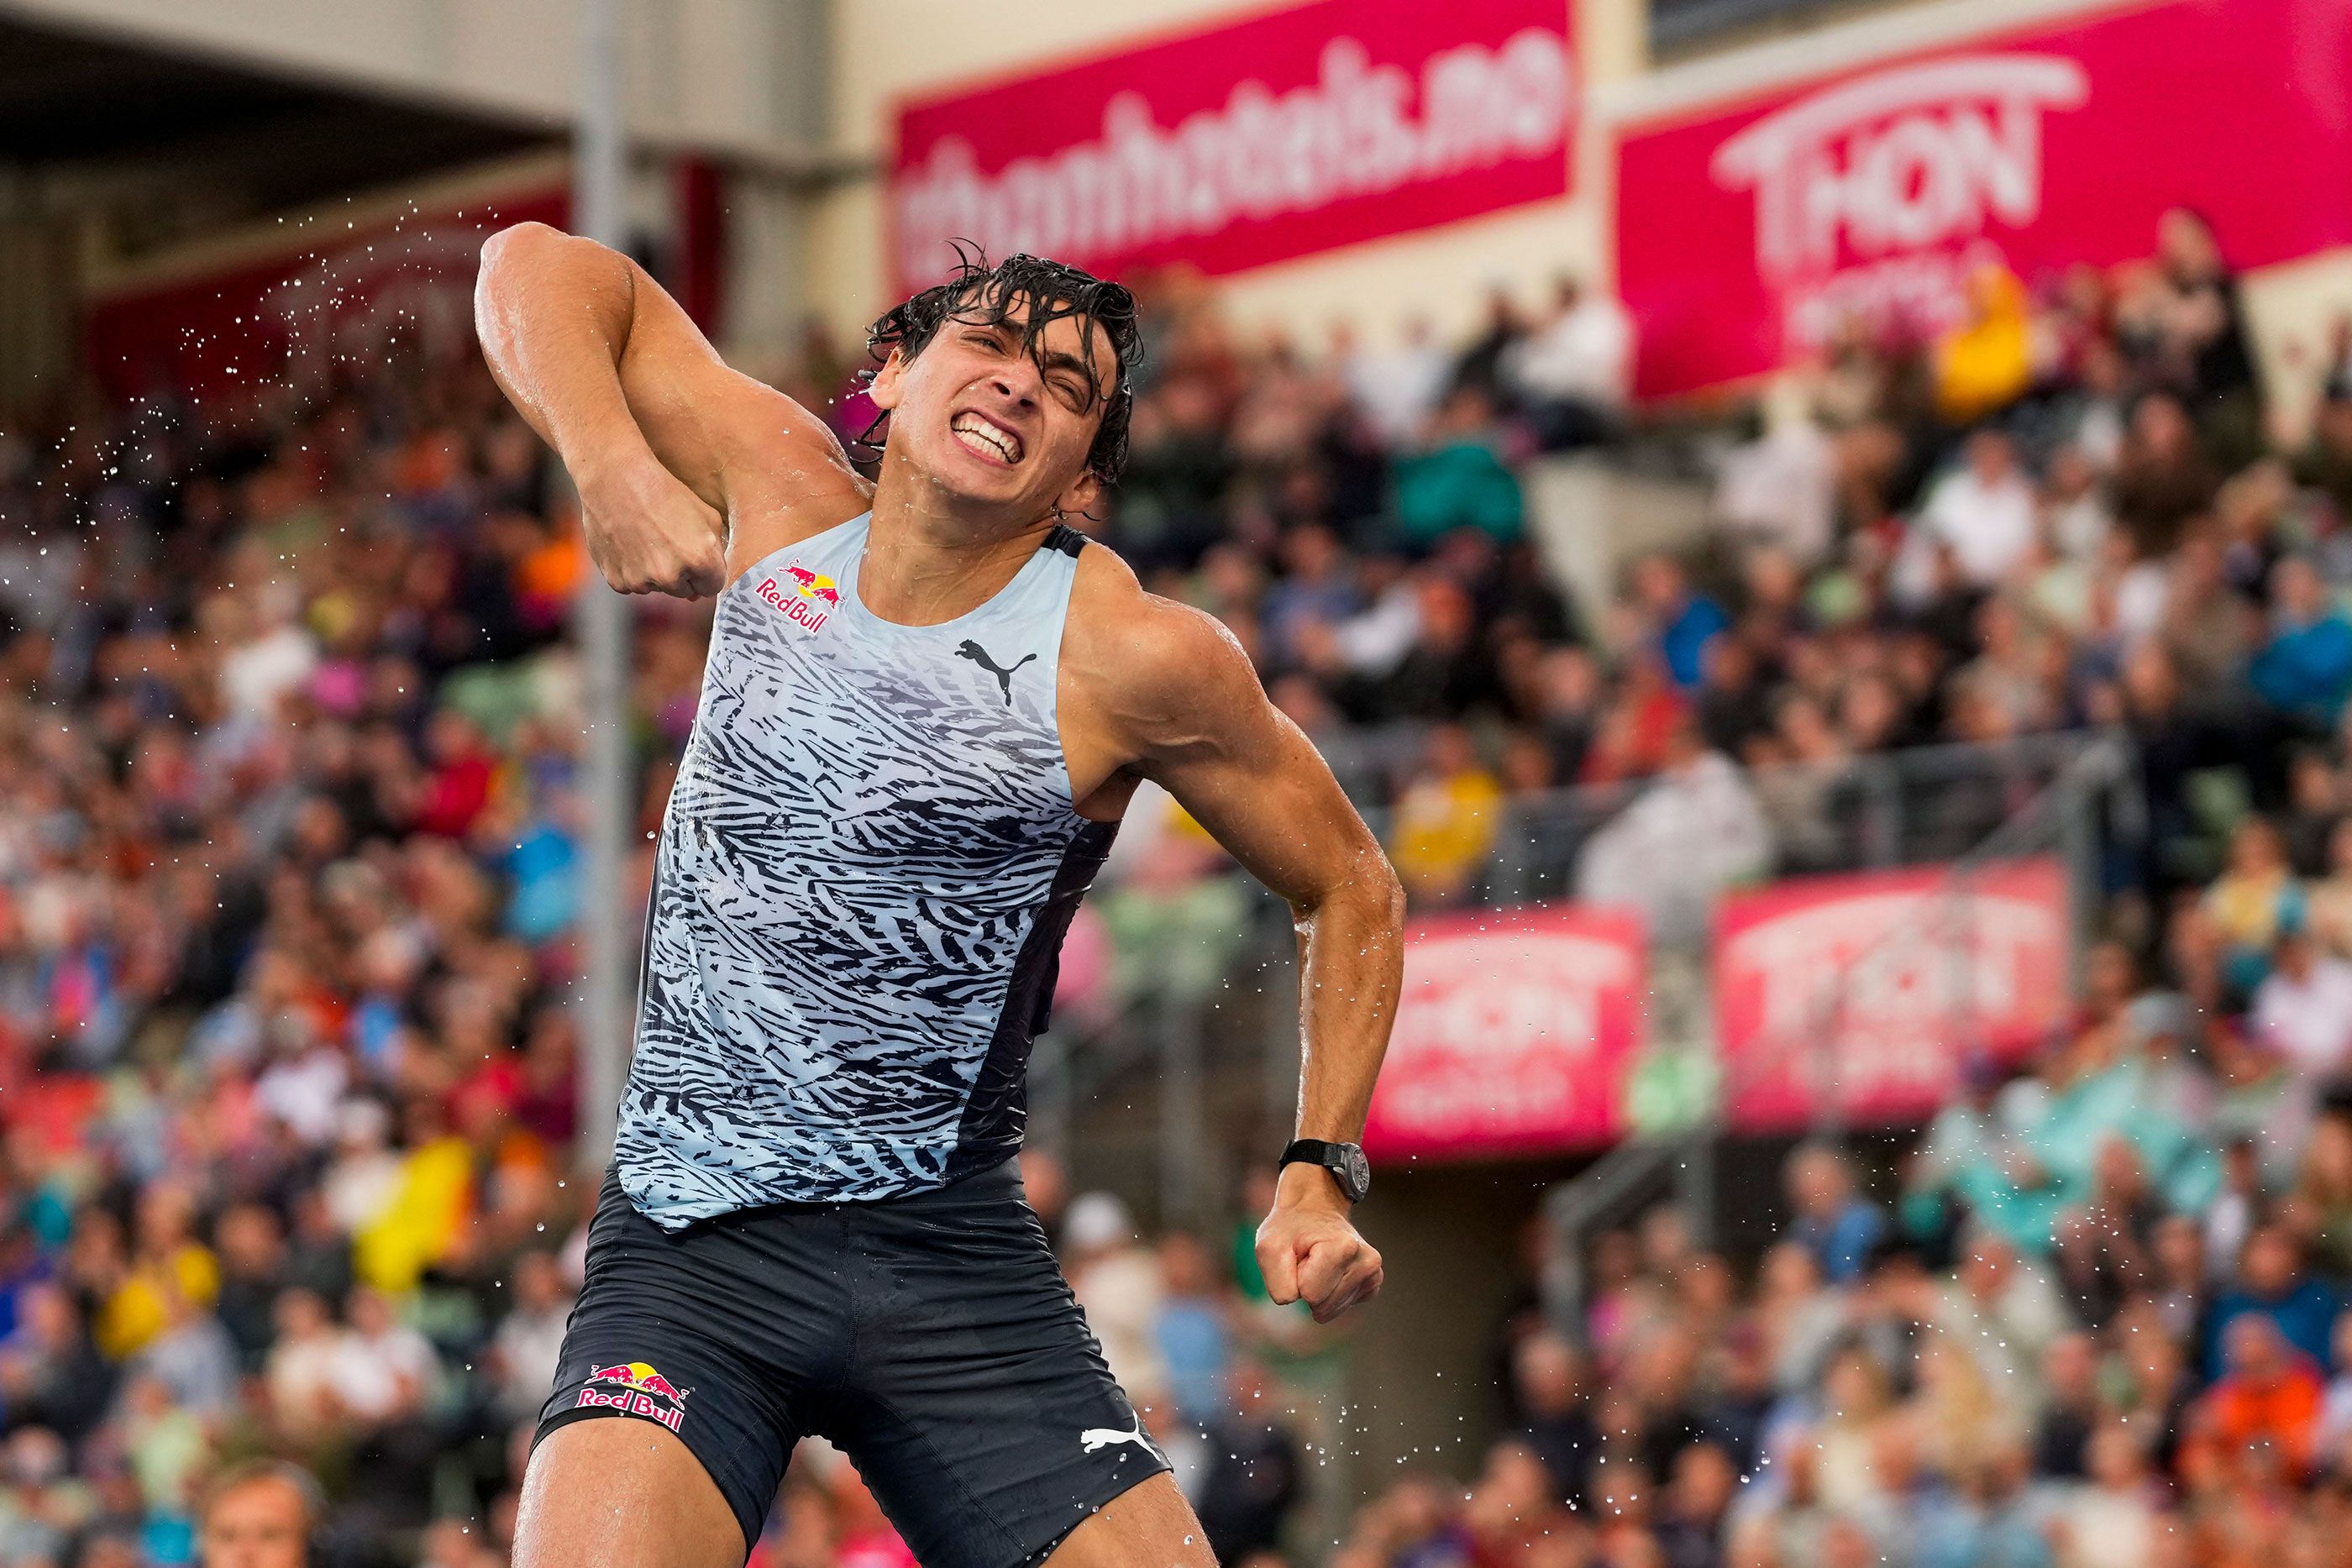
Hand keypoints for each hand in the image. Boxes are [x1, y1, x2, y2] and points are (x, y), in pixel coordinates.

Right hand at [577, 451, 727, 597]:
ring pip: (657, 588)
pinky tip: (629, 544)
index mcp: (700, 561)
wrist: (616, 478)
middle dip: (682, 573)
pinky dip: (632, 570)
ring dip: (655, 572)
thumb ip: (715, 553)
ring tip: (646, 539)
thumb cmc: (664, 491)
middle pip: (685, 591)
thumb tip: (703, 589)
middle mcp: (671, 577)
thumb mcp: (707, 515)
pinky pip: (632, 585)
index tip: (695, 556)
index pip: (712, 587)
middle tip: (667, 541)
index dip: (706, 572)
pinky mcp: (618, 580)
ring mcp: (642, 582)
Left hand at [1255, 1163, 1382, 1323]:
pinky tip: (1329, 1272)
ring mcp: (1373, 1274)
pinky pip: (1339, 1308)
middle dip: (1306, 1287)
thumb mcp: (1269, 1249)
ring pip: (1330, 1310)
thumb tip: (1303, 1302)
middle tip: (1307, 1260)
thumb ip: (1278, 1284)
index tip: (1299, 1255)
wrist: (1313, 1211)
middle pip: (1321, 1306)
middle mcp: (1367, 1262)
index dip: (1295, 1278)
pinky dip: (1328, 1294)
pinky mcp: (1372, 1284)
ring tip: (1317, 1264)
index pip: (1310, 1295)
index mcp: (1344, 1248)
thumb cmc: (1290, 1229)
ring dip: (1316, 1291)